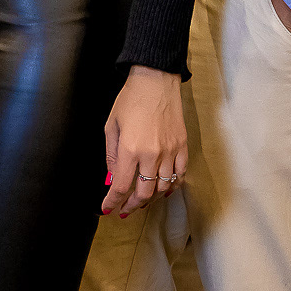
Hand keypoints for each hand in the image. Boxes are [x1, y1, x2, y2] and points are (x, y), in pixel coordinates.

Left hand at [101, 66, 187, 216]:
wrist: (156, 81)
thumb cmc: (131, 99)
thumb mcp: (111, 126)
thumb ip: (111, 156)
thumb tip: (112, 179)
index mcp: (130, 149)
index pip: (121, 187)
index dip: (113, 202)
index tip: (107, 208)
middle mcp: (152, 154)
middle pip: (143, 193)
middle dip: (131, 205)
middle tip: (124, 210)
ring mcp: (170, 151)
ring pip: (162, 187)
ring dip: (150, 198)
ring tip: (141, 200)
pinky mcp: (182, 146)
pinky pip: (180, 175)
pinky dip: (172, 186)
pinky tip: (163, 189)